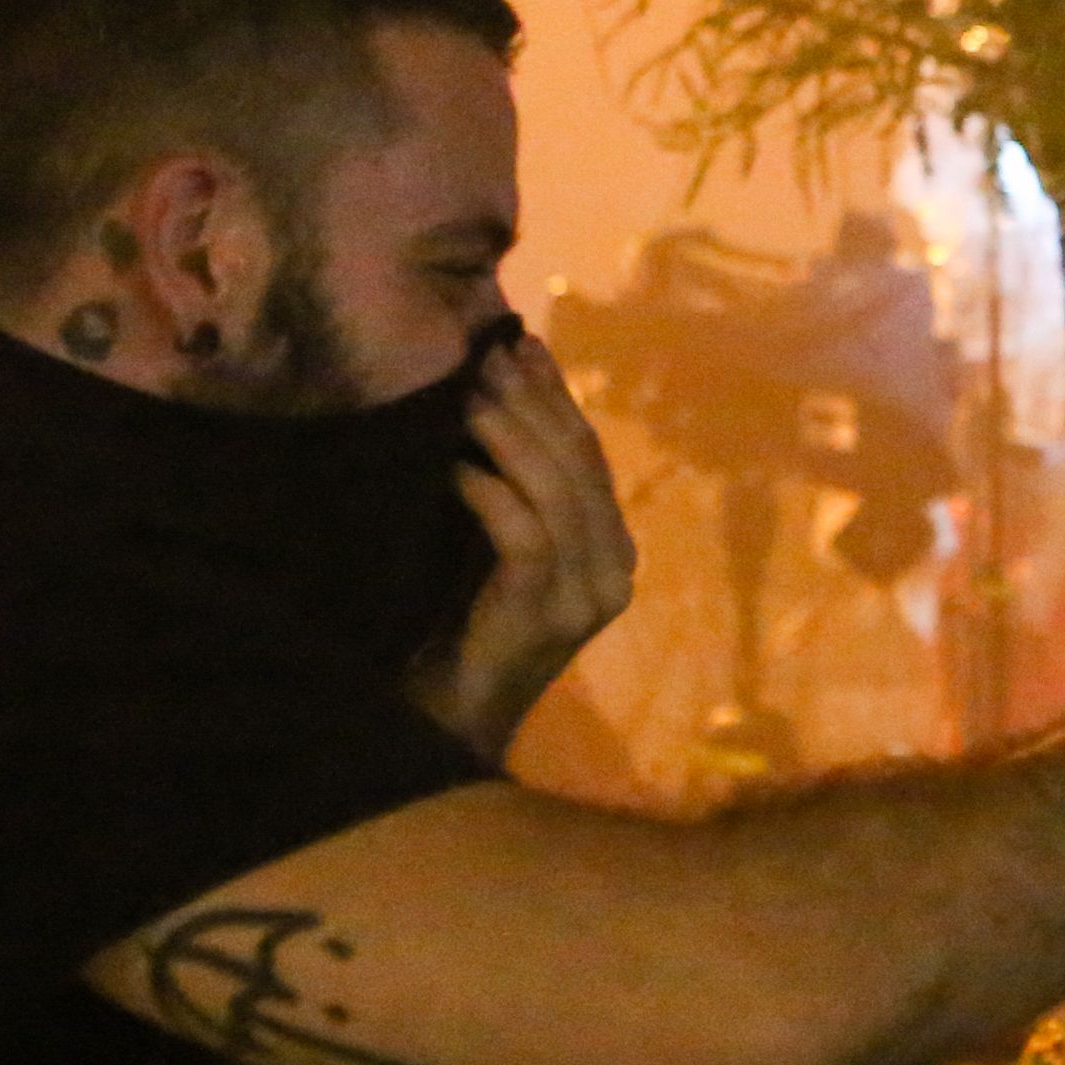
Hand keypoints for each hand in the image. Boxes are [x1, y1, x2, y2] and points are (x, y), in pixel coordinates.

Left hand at [424, 330, 637, 761]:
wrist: (448, 720)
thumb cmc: (459, 628)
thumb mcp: (493, 542)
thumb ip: (509, 485)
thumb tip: (490, 391)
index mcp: (611, 547)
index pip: (590, 454)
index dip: (556, 394)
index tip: (518, 344)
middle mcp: (615, 568)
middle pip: (581, 462)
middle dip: (533, 402)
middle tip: (487, 357)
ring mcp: (589, 595)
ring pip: (560, 492)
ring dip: (510, 436)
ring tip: (468, 397)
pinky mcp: (550, 614)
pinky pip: (527, 535)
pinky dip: (491, 492)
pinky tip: (454, 468)